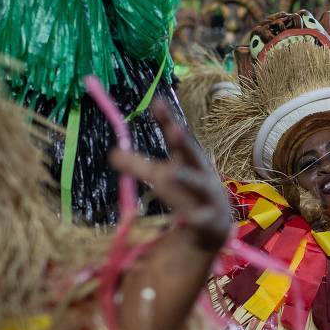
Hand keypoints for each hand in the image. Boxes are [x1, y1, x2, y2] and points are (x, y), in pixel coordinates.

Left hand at [110, 100, 230, 252]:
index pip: (176, 138)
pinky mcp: (210, 220)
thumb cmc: (187, 195)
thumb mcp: (167, 176)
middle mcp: (200, 174)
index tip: (156, 102)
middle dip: (182, 142)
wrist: (217, 226)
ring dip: (186, 178)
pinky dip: (193, 218)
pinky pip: (200, 219)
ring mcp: (208, 196)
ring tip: (172, 175)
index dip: (168, 120)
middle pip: (190, 154)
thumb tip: (113, 152)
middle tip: (173, 128)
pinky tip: (185, 218)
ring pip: (196, 185)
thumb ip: (141, 164)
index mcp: (189, 161)